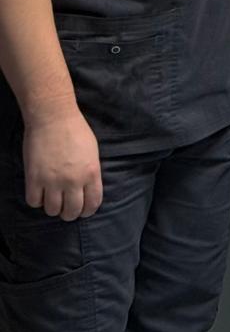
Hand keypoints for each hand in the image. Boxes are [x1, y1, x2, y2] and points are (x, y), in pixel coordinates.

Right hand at [22, 102, 101, 219]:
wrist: (54, 118)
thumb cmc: (76, 131)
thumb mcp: (92, 152)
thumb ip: (90, 172)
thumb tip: (87, 189)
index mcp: (91, 172)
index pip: (92, 203)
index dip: (87, 211)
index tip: (83, 211)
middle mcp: (73, 180)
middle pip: (72, 211)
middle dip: (69, 213)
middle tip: (66, 208)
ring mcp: (52, 180)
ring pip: (52, 210)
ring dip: (52, 208)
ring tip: (52, 199)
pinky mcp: (34, 178)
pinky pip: (34, 202)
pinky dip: (36, 200)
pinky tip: (39, 192)